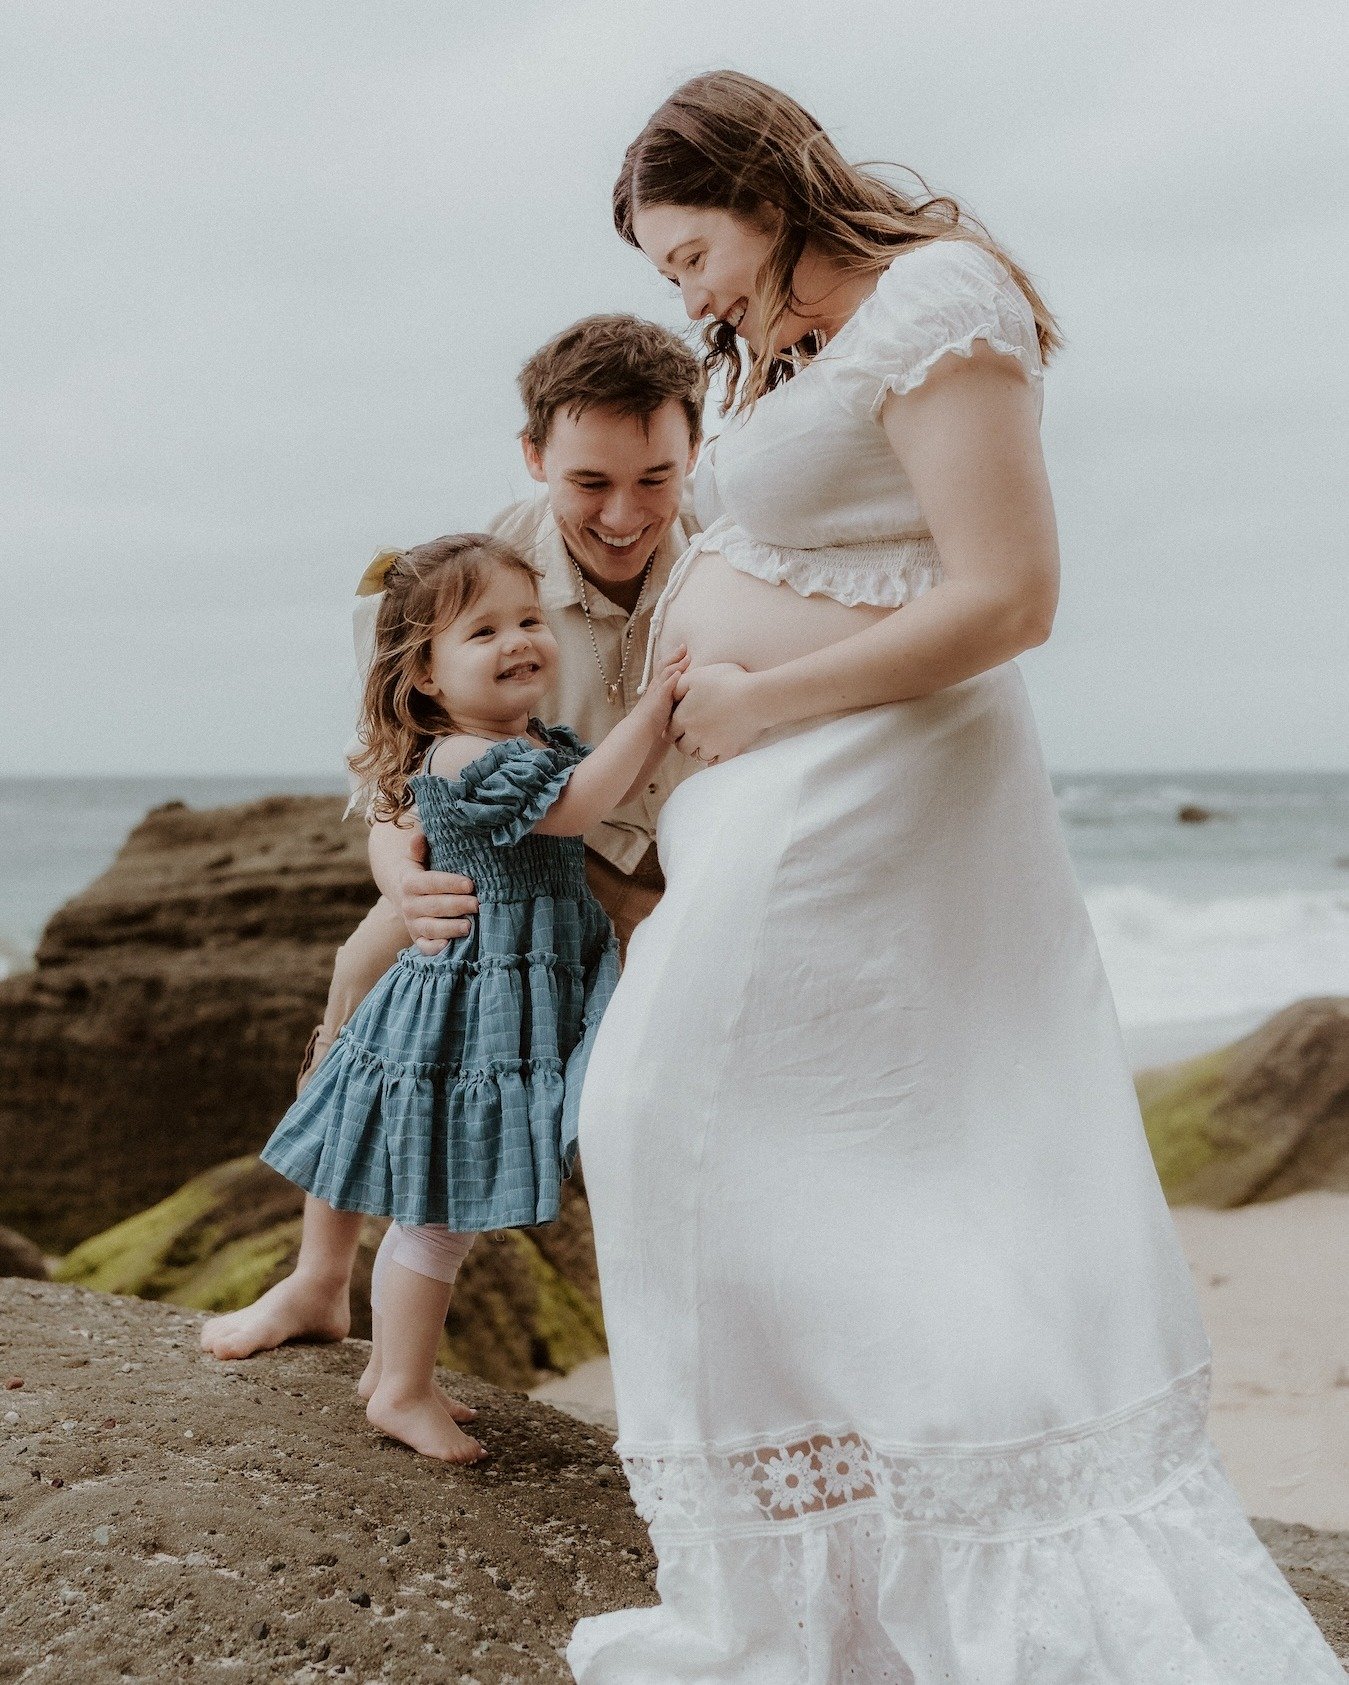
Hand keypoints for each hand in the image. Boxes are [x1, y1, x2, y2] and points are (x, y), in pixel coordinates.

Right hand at [396, 832, 477, 955]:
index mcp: (410, 882)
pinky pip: (424, 947)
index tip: (470, 884)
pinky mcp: (417, 938)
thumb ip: (419, 848)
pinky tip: (449, 946)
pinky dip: (435, 948)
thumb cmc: (422, 871)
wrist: (404, 893)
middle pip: (433, 906)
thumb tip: (419, 836)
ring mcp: (412, 923)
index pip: (429, 883)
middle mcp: (409, 905)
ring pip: (430, 928)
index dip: (449, 883)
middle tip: (477, 904)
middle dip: (455, 906)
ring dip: (449, 928)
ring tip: (469, 926)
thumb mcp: (418, 857)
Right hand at [632, 645, 689, 735]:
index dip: (673, 657)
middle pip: (664, 665)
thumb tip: (683, 692)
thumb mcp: (664, 702)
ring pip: (665, 673)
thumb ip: (671, 695)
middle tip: (684, 647)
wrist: (640, 728)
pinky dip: (672, 679)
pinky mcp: (658, 699)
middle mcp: (656, 685)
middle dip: (675, 655)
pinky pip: (665, 687)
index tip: (684, 650)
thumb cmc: (652, 718)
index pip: (664, 666)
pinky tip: (679, 674)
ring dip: (676, 664)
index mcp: (657, 685)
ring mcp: (656, 691)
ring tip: (686, 658)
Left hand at [669, 663, 766, 763]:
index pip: (670, 731)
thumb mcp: (697, 677)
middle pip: (682, 747)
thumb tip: (669, 695)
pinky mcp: (728, 752)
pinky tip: (718, 747)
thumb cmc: (727, 682)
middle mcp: (694, 736)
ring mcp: (711, 746)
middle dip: (684, 741)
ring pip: (698, 756)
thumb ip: (678, 686)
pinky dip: (714, 757)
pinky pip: (715, 762)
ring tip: (705, 740)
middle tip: (691, 734)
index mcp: (684, 718)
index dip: (673, 728)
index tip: (678, 725)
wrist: (756, 697)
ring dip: (699, 750)